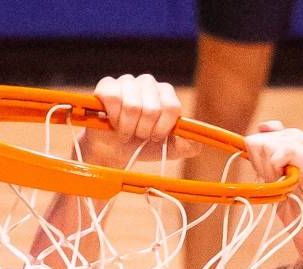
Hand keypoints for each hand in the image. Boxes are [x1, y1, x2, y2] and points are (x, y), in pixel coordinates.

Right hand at [80, 74, 198, 165]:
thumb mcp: (168, 150)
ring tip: (125, 131)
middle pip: (152, 109)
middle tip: (137, 135)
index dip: (162, 128)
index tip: (155, 138)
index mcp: (166, 94)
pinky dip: (113, 118)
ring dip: (127, 128)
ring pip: (132, 106)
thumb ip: (187, 146)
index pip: (171, 107)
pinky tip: (112, 122)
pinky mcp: (107, 85)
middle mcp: (148, 83)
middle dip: (144, 131)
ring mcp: (127, 82)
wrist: (114, 152)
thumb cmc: (142, 147)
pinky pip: (114, 99)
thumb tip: (196, 143)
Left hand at [245, 121, 302, 250]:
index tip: (260, 166)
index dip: (259, 145)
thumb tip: (250, 139)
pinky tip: (279, 177)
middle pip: (270, 138)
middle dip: (262, 160)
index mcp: (295, 141)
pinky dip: (277, 165)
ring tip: (276, 182)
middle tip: (271, 180)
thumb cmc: (287, 202)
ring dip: (268, 165)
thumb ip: (262, 157)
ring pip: (276, 143)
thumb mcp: (269, 175)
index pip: (271, 129)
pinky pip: (287, 151)